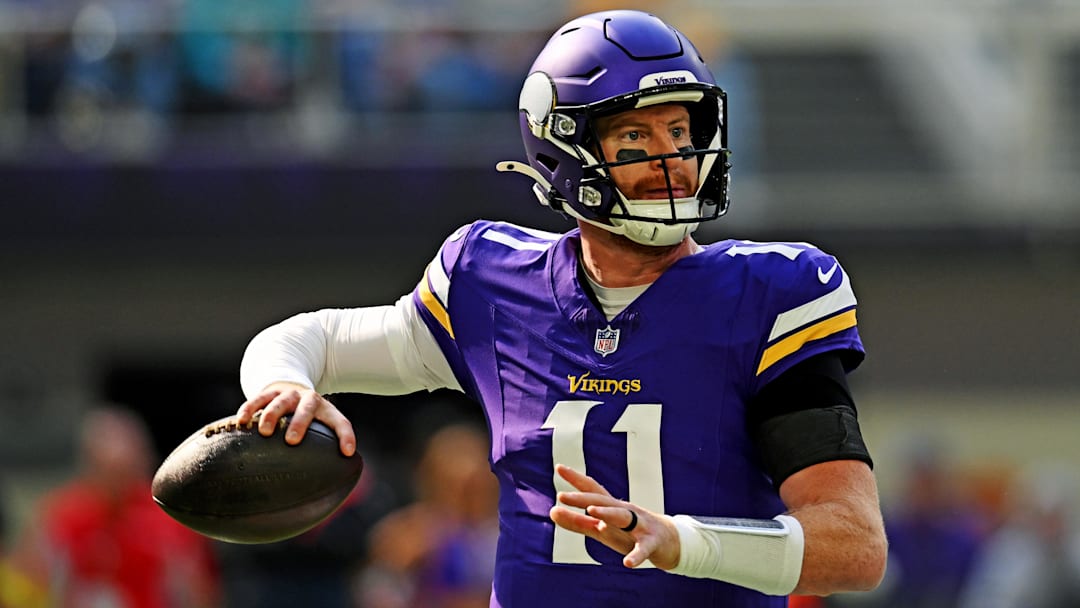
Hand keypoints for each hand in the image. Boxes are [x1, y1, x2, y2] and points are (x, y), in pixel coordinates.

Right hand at [236, 382, 355, 455]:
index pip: (341, 422)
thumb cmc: (307, 420)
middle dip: (300, 423)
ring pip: (281, 401)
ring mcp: (289, 394)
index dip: (346, 436)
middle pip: (308, 408)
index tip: (347, 453)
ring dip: (272, 415)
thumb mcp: (318, 429)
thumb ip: (321, 452)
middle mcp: (309, 399)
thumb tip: (323, 491)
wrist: (291, 389)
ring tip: (264, 432)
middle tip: (292, 440)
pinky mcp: (270, 392)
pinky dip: (250, 408)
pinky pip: (258, 398)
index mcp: (326, 410)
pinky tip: (241, 421)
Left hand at [548, 464, 680, 569]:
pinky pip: (644, 549)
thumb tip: (552, 511)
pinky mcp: (652, 543)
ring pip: (623, 517)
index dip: (576, 479)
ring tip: (591, 513)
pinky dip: (636, 555)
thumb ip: (577, 522)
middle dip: (582, 498)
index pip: (593, 490)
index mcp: (612, 507)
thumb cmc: (630, 533)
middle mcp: (625, 511)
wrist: (669, 542)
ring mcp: (640, 525)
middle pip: (603, 501)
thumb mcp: (602, 529)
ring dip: (607, 514)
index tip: (559, 467)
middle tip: (561, 495)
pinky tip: (628, 563)